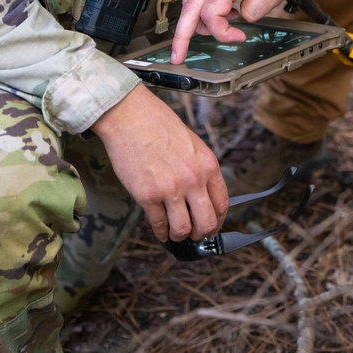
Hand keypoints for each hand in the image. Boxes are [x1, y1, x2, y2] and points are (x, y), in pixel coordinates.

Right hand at [92, 84, 227, 241]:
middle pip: (206, 223)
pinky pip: (158, 224)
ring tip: (175, 233)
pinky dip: (160, 232)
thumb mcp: (192, 144)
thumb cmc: (158, 124)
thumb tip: (202, 194)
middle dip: (201, 234)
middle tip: (195, 235)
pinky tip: (160, 231)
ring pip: (182, 229)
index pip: (222, 204)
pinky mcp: (147, 196)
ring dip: (179, 236)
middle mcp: (193, 180)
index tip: (212, 225)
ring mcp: (170, 190)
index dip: (218, 220)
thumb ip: (199, 169)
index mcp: (207, 165)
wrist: (130, 116)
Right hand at [171, 0, 306, 62]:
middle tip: (177, 56)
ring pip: (191, 1)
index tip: (239, 36)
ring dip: (188, 23)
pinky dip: (201, 11)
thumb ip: (257, 8)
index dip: (223, 32)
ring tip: (190, 43)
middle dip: (180, 35)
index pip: (212, 14)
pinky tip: (217, 19)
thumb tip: (242, 18)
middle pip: (189, 8)